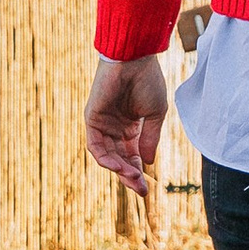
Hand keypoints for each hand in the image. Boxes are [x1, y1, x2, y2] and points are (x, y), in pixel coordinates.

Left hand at [86, 54, 171, 197]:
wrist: (135, 59)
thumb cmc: (148, 81)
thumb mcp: (156, 114)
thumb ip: (150, 139)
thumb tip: (148, 163)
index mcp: (130, 127)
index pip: (132, 155)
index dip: (138, 172)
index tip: (146, 189)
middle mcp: (114, 128)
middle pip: (119, 159)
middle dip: (129, 176)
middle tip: (140, 189)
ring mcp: (102, 124)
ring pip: (107, 156)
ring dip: (118, 169)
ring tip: (132, 178)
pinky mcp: (92, 118)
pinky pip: (95, 145)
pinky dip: (105, 157)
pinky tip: (118, 166)